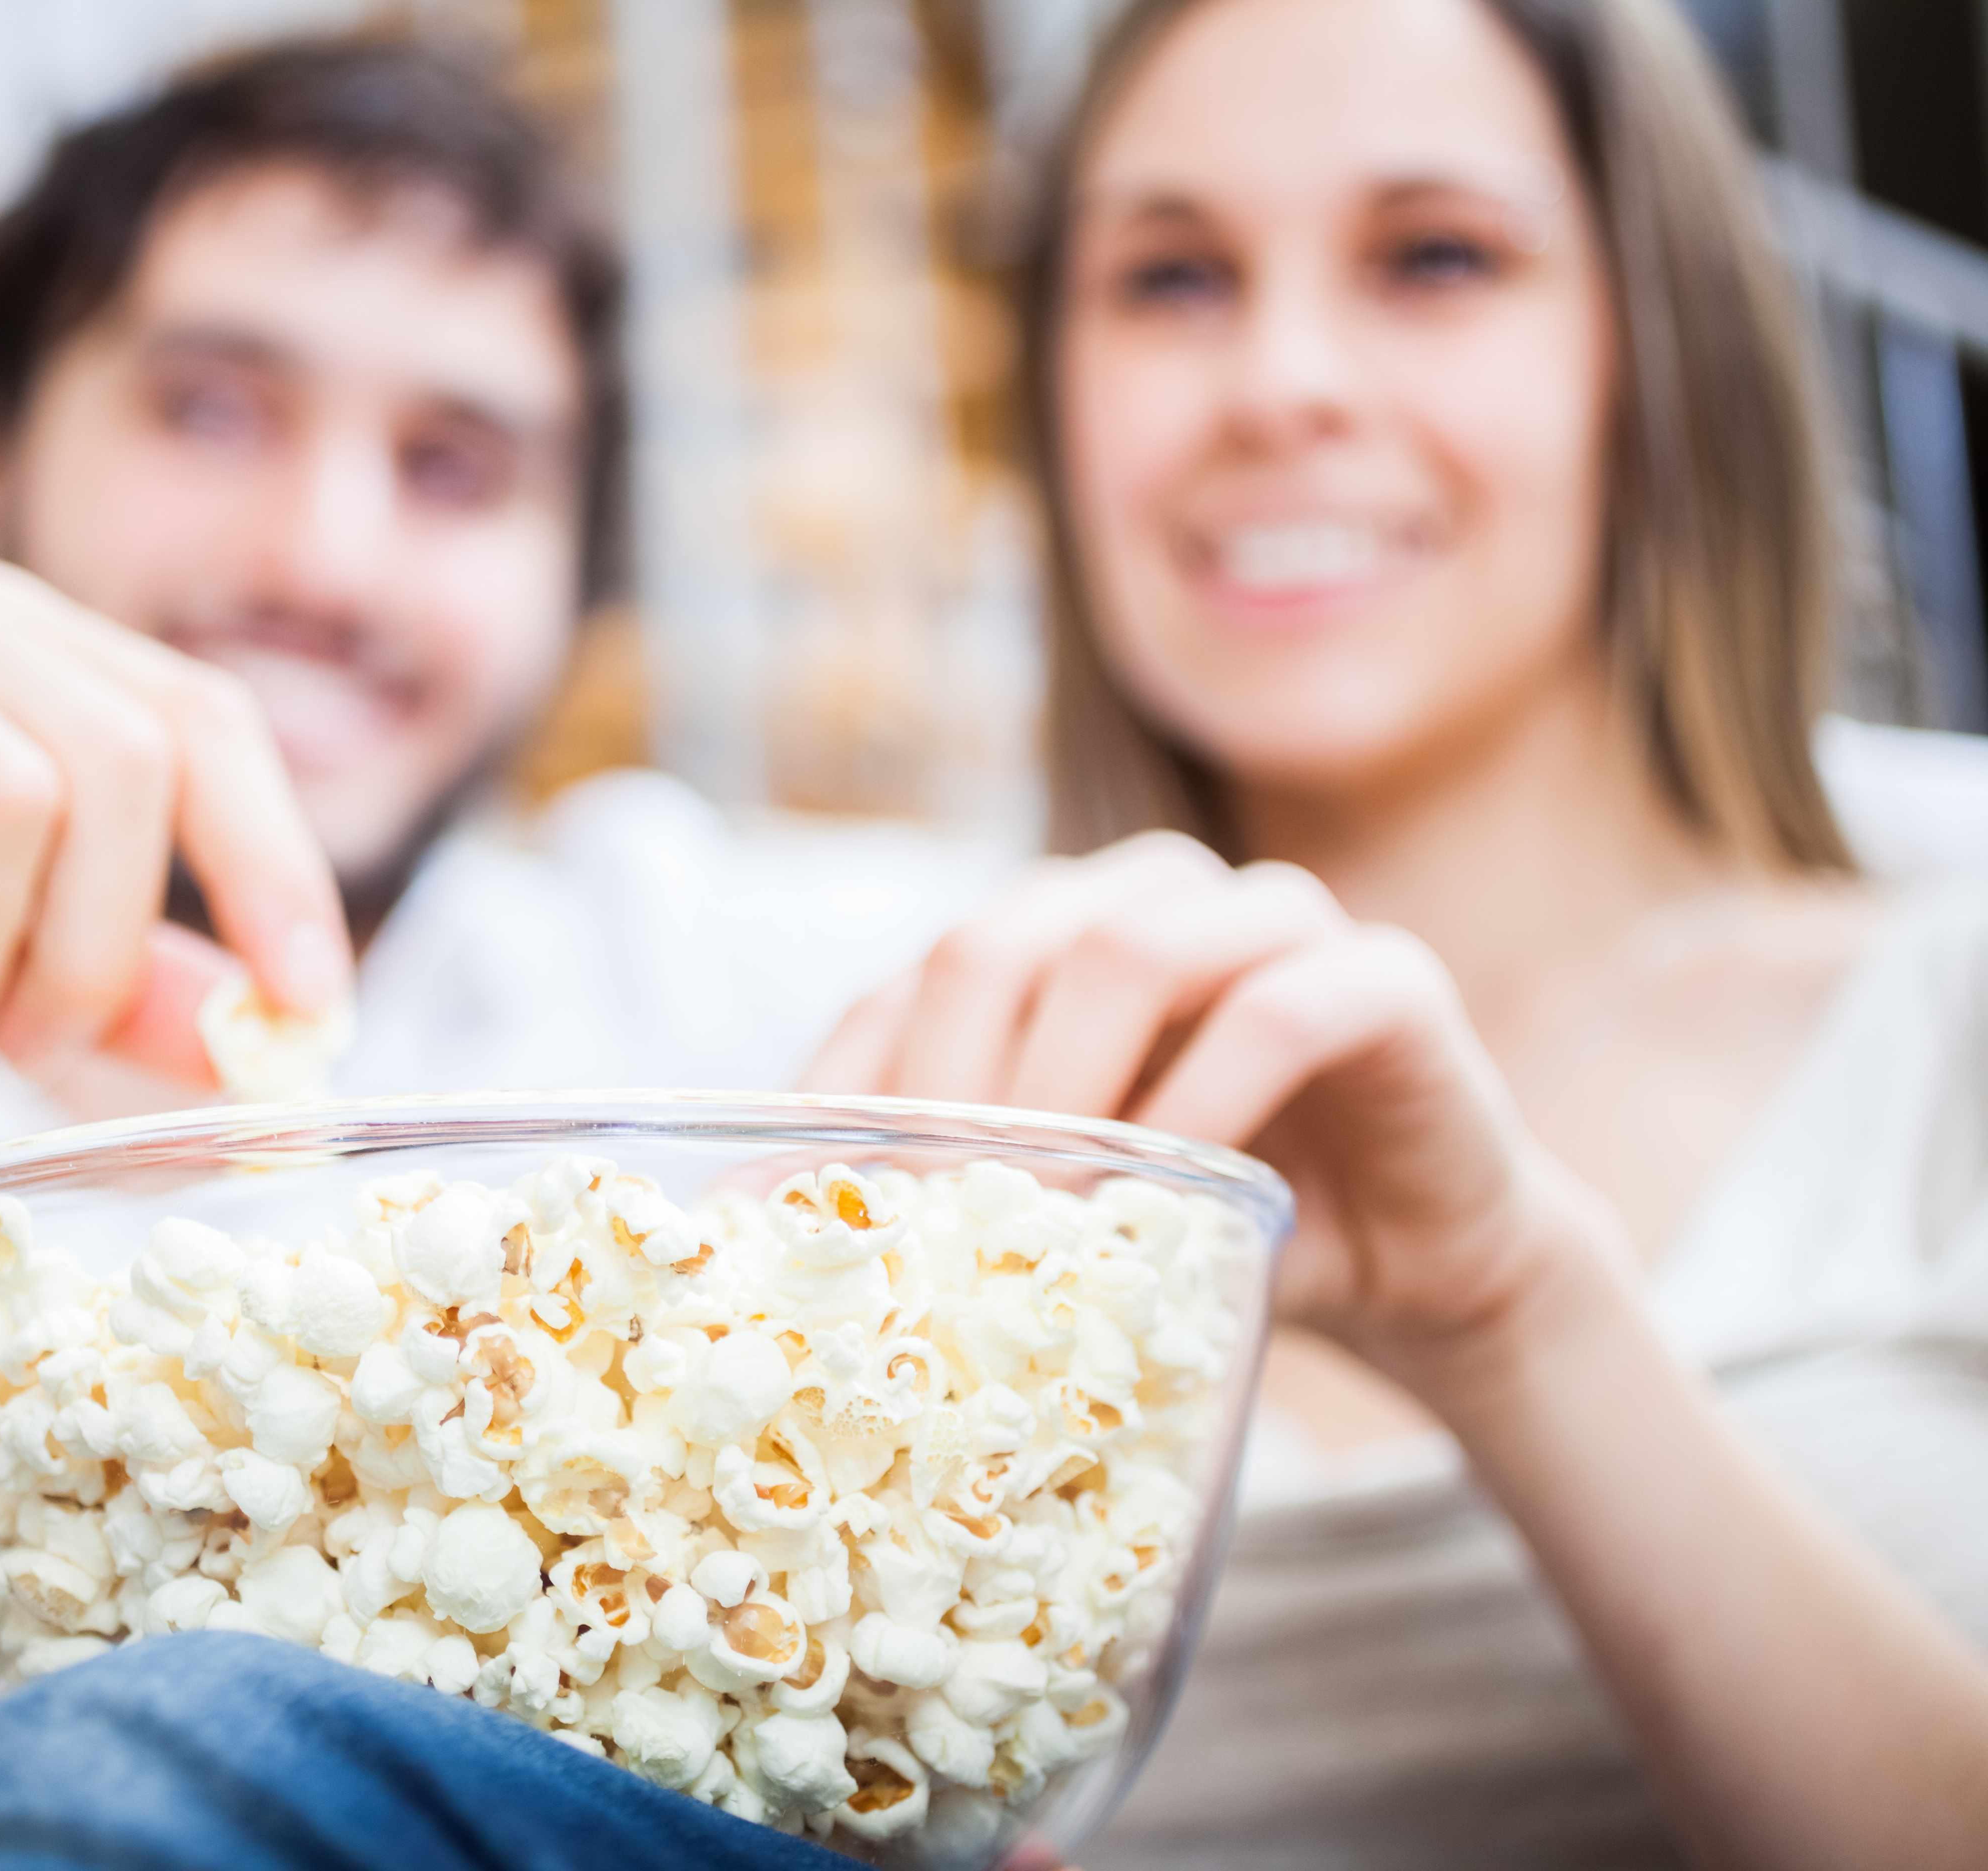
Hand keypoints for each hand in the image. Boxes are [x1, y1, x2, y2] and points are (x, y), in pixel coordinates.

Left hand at [802, 833, 1618, 1388]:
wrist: (1414, 1271)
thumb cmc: (1210, 1238)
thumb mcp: (1063, 1219)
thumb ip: (947, 1201)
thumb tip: (766, 1233)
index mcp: (1053, 933)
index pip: (913, 983)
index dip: (857, 1087)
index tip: (821, 1209)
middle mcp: (1150, 895)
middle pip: (1001, 940)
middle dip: (950, 1085)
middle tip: (931, 1216)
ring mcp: (1274, 916)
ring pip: (1128, 949)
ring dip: (1065, 1086)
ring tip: (1037, 1209)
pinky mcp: (1386, 975)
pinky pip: (1281, 1007)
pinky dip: (1209, 1099)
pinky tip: (1176, 1191)